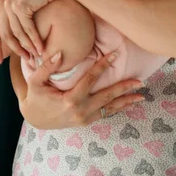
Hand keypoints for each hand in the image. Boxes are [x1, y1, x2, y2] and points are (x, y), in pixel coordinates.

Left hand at [0, 0, 61, 63]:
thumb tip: (14, 41)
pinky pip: (27, 29)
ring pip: (16, 34)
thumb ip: (16, 20)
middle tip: (21, 62)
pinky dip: (35, 41)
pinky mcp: (21, 6)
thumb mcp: (24, 6)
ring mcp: (9, 4)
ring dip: (26, 47)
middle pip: (2, 34)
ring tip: (34, 57)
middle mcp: (1, 4)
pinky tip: (41, 49)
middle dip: (11, 50)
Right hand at [13, 51, 144, 128]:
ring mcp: (85, 118)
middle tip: (140, 80)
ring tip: (141, 95)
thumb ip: (46, 67)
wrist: (35, 118)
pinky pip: (106, 114)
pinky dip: (118, 108)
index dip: (103, 66)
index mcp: (70, 100)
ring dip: (126, 102)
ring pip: (110, 109)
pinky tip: (129, 102)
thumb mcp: (35, 81)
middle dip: (124, 88)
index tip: (115, 55)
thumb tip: (60, 53)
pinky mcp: (87, 121)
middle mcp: (80, 111)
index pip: (91, 79)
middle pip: (107, 97)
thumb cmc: (36, 97)